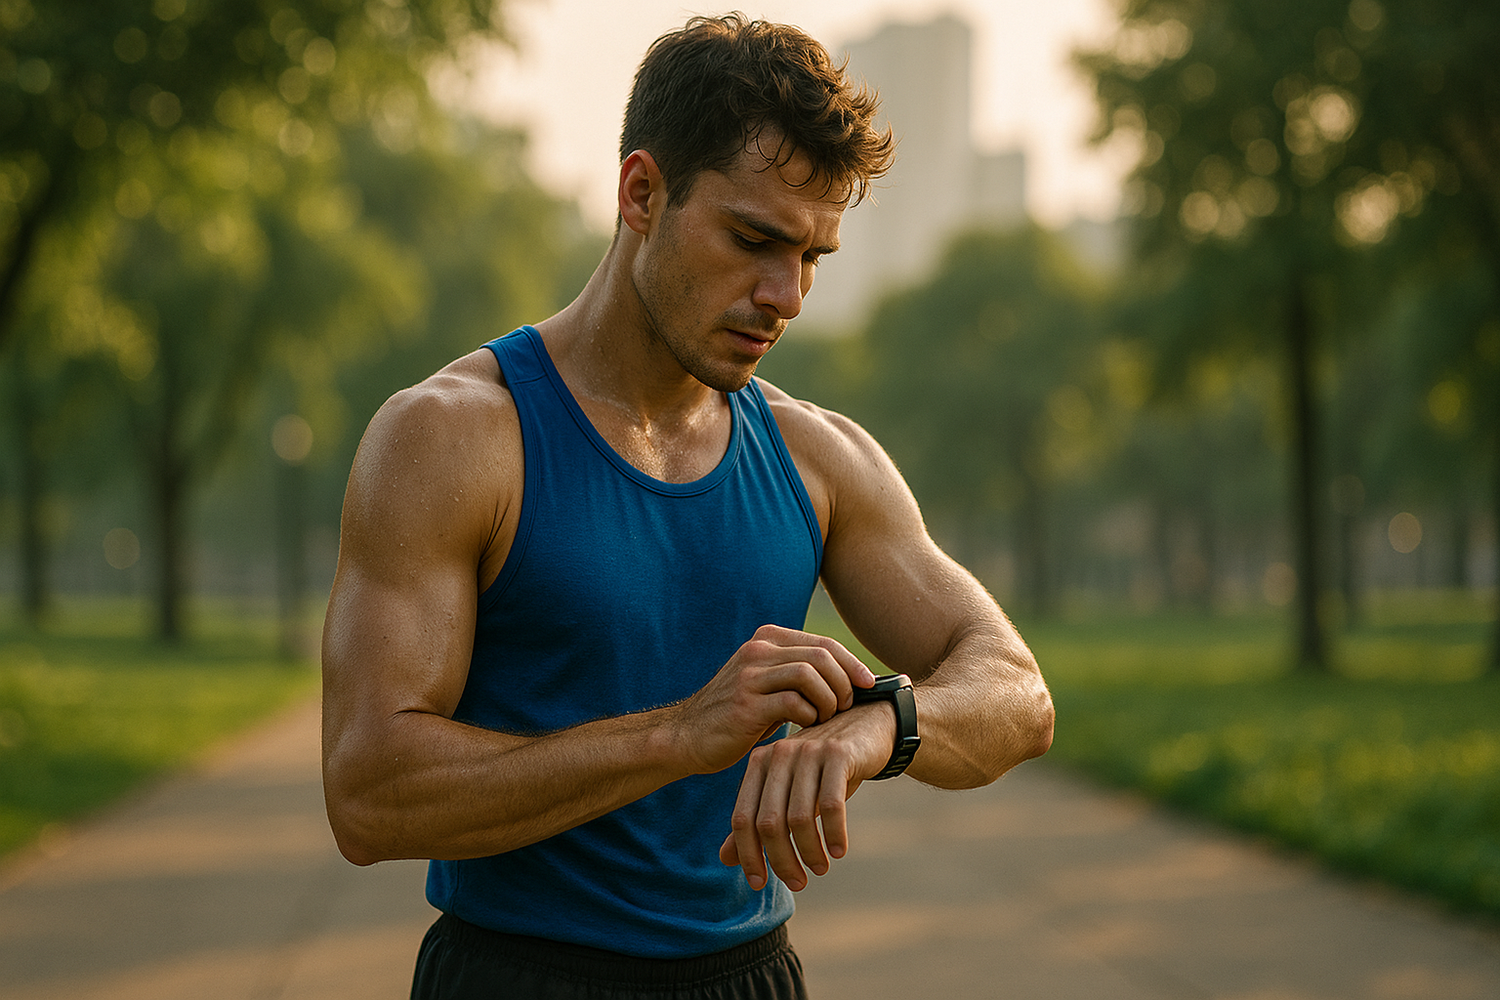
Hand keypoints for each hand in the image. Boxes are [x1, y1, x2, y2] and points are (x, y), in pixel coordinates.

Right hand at [670, 625, 875, 775]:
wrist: (687, 736)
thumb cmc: (737, 715)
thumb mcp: (766, 683)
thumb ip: (798, 673)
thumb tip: (850, 677)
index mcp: (767, 639)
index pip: (823, 644)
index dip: (852, 664)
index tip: (868, 685)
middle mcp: (758, 651)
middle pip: (821, 656)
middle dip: (844, 683)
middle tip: (846, 706)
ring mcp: (750, 676)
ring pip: (810, 675)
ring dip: (828, 699)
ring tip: (827, 717)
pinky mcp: (745, 704)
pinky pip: (793, 703)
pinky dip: (808, 715)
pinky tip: (806, 726)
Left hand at [718, 697, 896, 891]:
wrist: (868, 726)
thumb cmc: (824, 768)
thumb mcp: (789, 792)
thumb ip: (757, 821)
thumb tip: (724, 859)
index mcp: (760, 763)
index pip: (743, 818)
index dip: (748, 855)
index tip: (759, 883)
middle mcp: (779, 754)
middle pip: (769, 822)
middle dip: (782, 860)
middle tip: (798, 883)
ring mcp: (809, 752)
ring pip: (800, 817)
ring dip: (810, 852)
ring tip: (820, 869)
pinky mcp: (839, 754)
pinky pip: (831, 805)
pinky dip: (834, 834)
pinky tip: (839, 851)